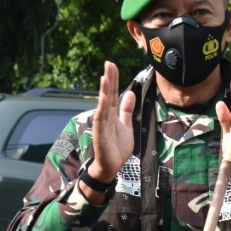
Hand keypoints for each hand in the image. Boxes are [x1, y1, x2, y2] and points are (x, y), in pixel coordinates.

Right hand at [84, 61, 135, 201]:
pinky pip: (101, 120)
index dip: (113, 79)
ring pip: (103, 104)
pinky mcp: (100, 134)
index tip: (112, 65)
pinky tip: (103, 98)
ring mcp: (102, 124)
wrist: (111, 166)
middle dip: (108, 79)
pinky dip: (102, 109)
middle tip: (108, 63)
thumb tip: (130, 93)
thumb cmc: (117, 147)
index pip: (112, 93)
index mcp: (112, 113)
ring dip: (104, 91)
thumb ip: (127, 110)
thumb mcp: (126, 125)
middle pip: (107, 94)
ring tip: (105, 76)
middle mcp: (106, 116)